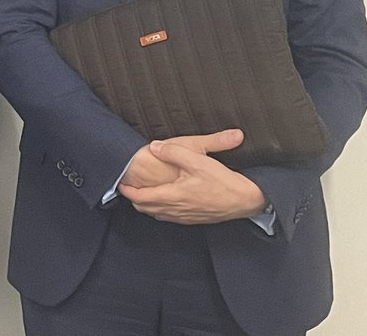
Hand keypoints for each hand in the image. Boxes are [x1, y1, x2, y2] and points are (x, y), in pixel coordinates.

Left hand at [119, 134, 267, 223]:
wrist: (246, 201)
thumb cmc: (223, 182)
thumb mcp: (198, 160)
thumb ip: (174, 152)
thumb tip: (154, 147)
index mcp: (173, 197)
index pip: (141, 198)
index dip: (128, 191)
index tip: (120, 182)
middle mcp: (176, 210)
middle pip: (145, 208)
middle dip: (134, 197)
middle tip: (128, 185)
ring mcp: (185, 217)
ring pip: (157, 214)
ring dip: (147, 204)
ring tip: (142, 190)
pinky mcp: (193, 219)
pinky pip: (169, 216)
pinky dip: (160, 208)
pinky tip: (164, 198)